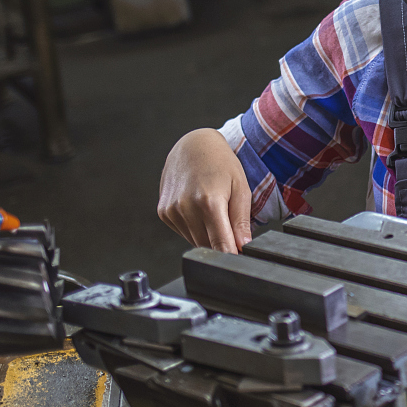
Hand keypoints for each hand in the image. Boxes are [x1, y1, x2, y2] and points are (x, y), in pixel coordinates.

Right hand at [157, 129, 252, 252]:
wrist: (194, 145)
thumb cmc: (220, 163)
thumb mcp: (241, 188)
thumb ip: (241, 220)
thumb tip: (243, 245)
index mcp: (209, 202)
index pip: (221, 245)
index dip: (232, 255)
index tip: (239, 261)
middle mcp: (186, 208)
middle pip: (207, 246)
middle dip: (221, 243)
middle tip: (231, 229)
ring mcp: (171, 211)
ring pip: (194, 241)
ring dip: (207, 236)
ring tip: (214, 211)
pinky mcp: (163, 212)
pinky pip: (182, 232)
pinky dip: (193, 228)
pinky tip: (199, 210)